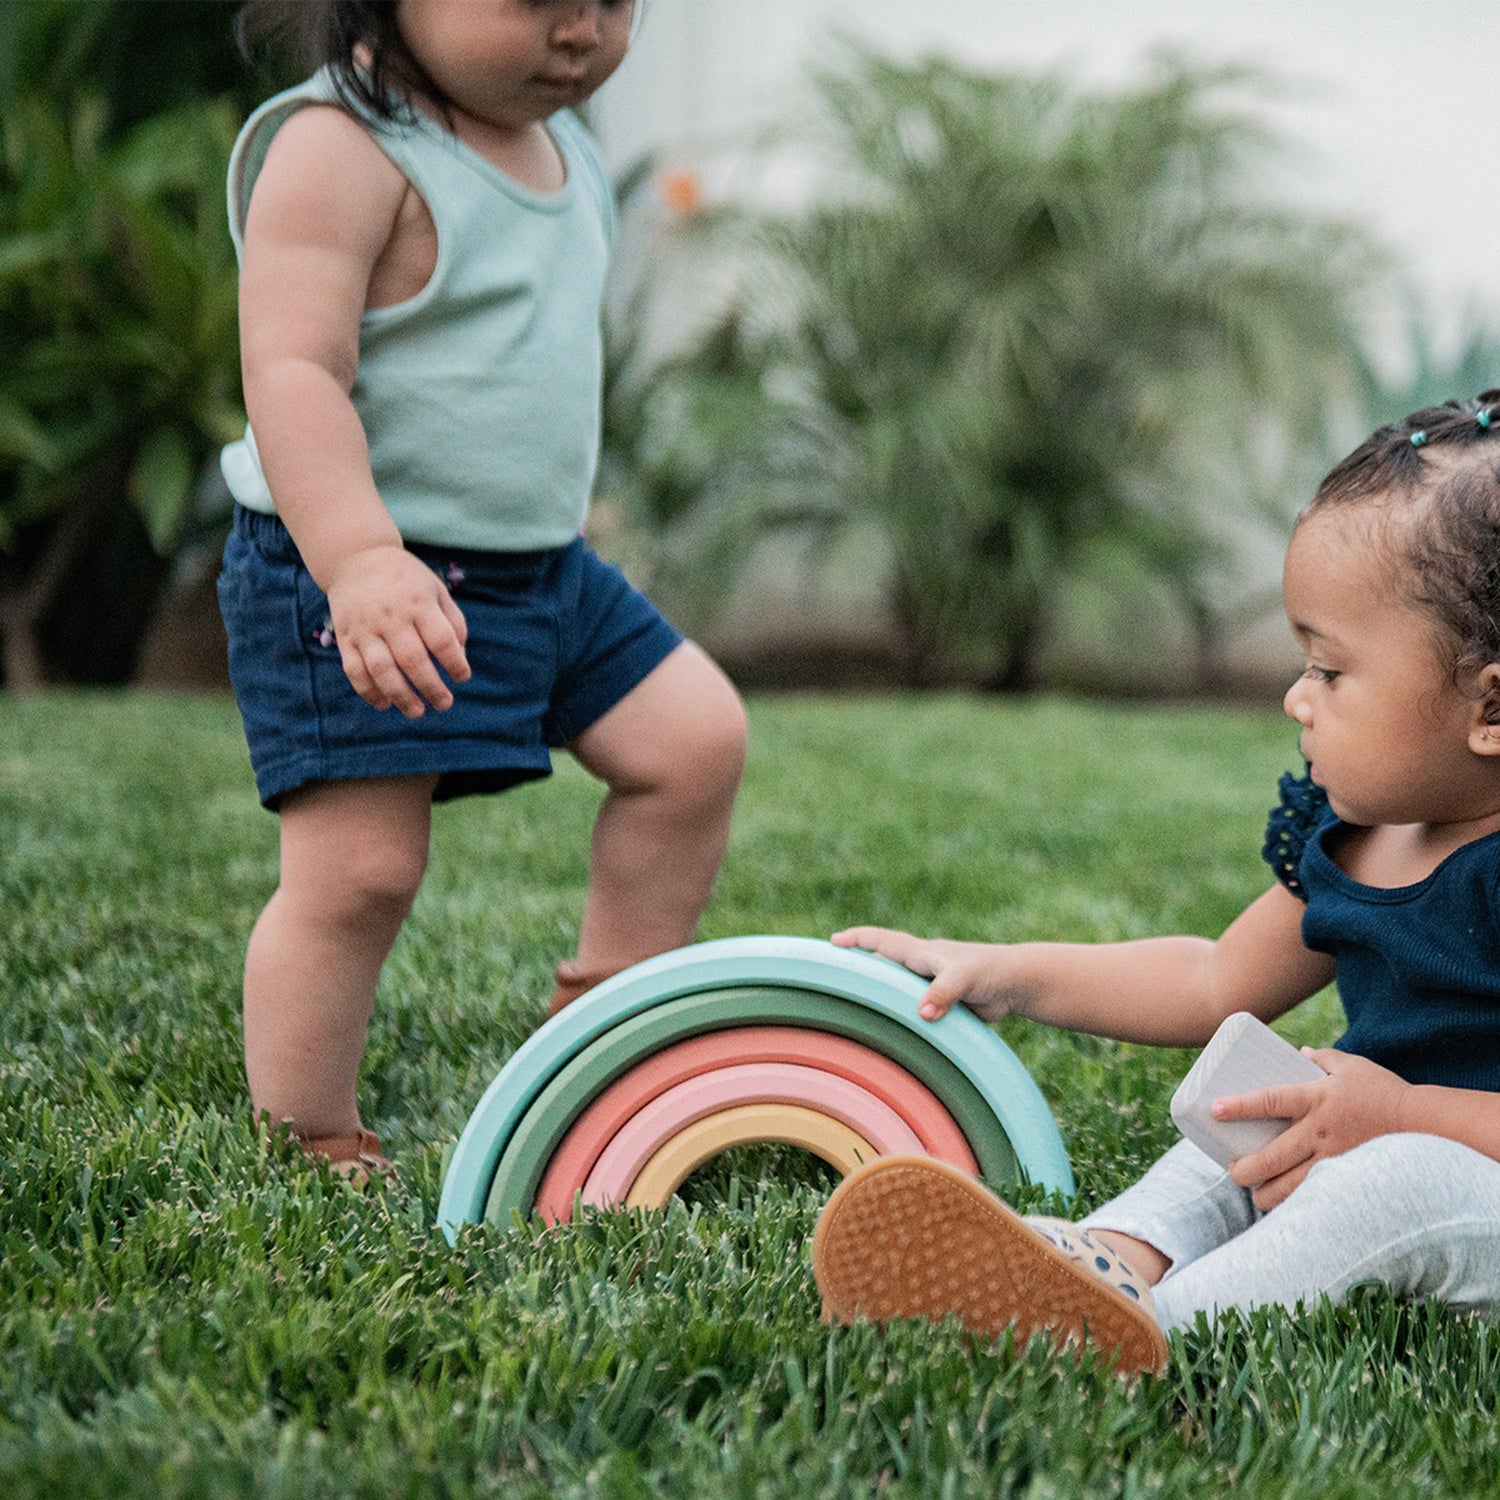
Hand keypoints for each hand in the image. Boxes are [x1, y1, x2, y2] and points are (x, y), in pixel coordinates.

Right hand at [324, 545, 470, 716]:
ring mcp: (365, 629)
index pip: (441, 640)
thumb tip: (460, 658)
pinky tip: (384, 704)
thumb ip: (452, 622)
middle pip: (413, 660)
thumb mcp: (435, 589)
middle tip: (444, 704)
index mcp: (418, 603)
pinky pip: (354, 670)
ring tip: (417, 711)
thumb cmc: (406, 580)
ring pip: (382, 670)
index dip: (455, 663)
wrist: (356, 559)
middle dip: (431, 688)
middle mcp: (391, 617)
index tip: (462, 677)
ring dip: (401, 696)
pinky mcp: (345, 638)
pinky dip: (368, 691)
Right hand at [831, 926, 1019, 1021]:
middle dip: (859, 964)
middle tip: (832, 973)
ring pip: (896, 988)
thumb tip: (922, 1013)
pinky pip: (913, 1009)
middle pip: (883, 963)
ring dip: (878, 994)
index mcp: (921, 954)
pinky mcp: (941, 1004)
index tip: (833, 942)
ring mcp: (929, 985)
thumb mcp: (965, 978)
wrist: (1015, 985)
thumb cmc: (990, 971)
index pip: (882, 941)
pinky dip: (899, 1016)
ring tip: (852, 1006)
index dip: (856, 940)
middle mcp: (921, 967)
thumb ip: (943, 992)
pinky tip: (891, 1030)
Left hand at [1215, 1049, 1413, 1210]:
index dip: (1240, 1106)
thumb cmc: (1383, 1091)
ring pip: (1290, 1187)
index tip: (1215, 1109)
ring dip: (1266, 1194)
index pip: (1270, 1101)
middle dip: (1245, 1170)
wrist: (1426, 1125)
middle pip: (1272, 1157)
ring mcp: (1333, 1159)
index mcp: (1316, 1099)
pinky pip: (1315, 1197)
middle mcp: (1319, 1132)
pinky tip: (1284, 1208)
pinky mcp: (1347, 1178)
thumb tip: (1298, 1052)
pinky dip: (1296, 1204)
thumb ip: (1322, 1058)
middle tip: (1232, 1172)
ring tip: (1254, 1193)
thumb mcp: (1351, 1066)